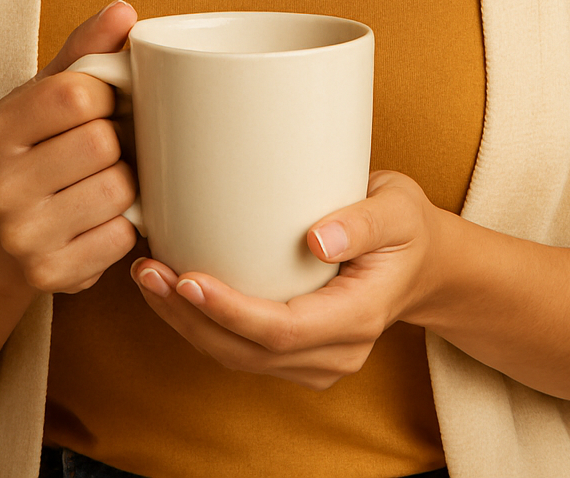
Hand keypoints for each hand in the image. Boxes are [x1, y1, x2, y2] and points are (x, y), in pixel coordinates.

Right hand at [0, 0, 139, 293]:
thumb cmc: (31, 151)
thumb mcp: (43, 95)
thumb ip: (84, 50)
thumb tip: (125, 11)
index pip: (76, 93)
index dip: (105, 94)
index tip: (100, 103)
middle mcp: (0, 186)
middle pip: (102, 143)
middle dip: (117, 140)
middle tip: (108, 145)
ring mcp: (22, 236)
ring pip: (118, 190)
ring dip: (126, 183)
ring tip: (105, 179)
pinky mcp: (50, 276)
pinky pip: (122, 237)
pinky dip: (123, 225)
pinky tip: (100, 217)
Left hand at [130, 170, 440, 388]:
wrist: (421, 262)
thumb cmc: (406, 228)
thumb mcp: (398, 210)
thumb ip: (364, 222)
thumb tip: (318, 240)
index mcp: (358, 318)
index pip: (281, 331)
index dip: (229, 311)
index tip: (187, 278)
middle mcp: (334, 352)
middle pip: (246, 351)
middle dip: (190, 316)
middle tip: (148, 271)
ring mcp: (313, 359)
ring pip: (235, 356)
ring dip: (185, 322)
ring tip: (148, 277)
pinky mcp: (294, 352)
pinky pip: (238, 348)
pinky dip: (200, 322)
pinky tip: (172, 288)